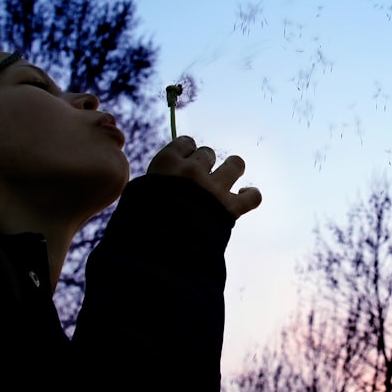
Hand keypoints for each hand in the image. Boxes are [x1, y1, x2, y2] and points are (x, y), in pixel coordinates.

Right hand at [146, 135, 261, 217]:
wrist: (158, 249)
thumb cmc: (141, 224)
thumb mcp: (138, 196)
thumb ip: (156, 183)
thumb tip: (165, 178)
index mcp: (167, 162)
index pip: (185, 142)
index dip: (186, 152)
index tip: (183, 163)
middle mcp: (192, 170)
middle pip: (207, 153)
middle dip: (205, 165)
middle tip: (196, 182)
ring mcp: (213, 188)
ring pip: (235, 164)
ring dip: (232, 169)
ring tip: (225, 180)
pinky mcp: (230, 209)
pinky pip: (253, 197)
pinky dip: (251, 196)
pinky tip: (245, 196)